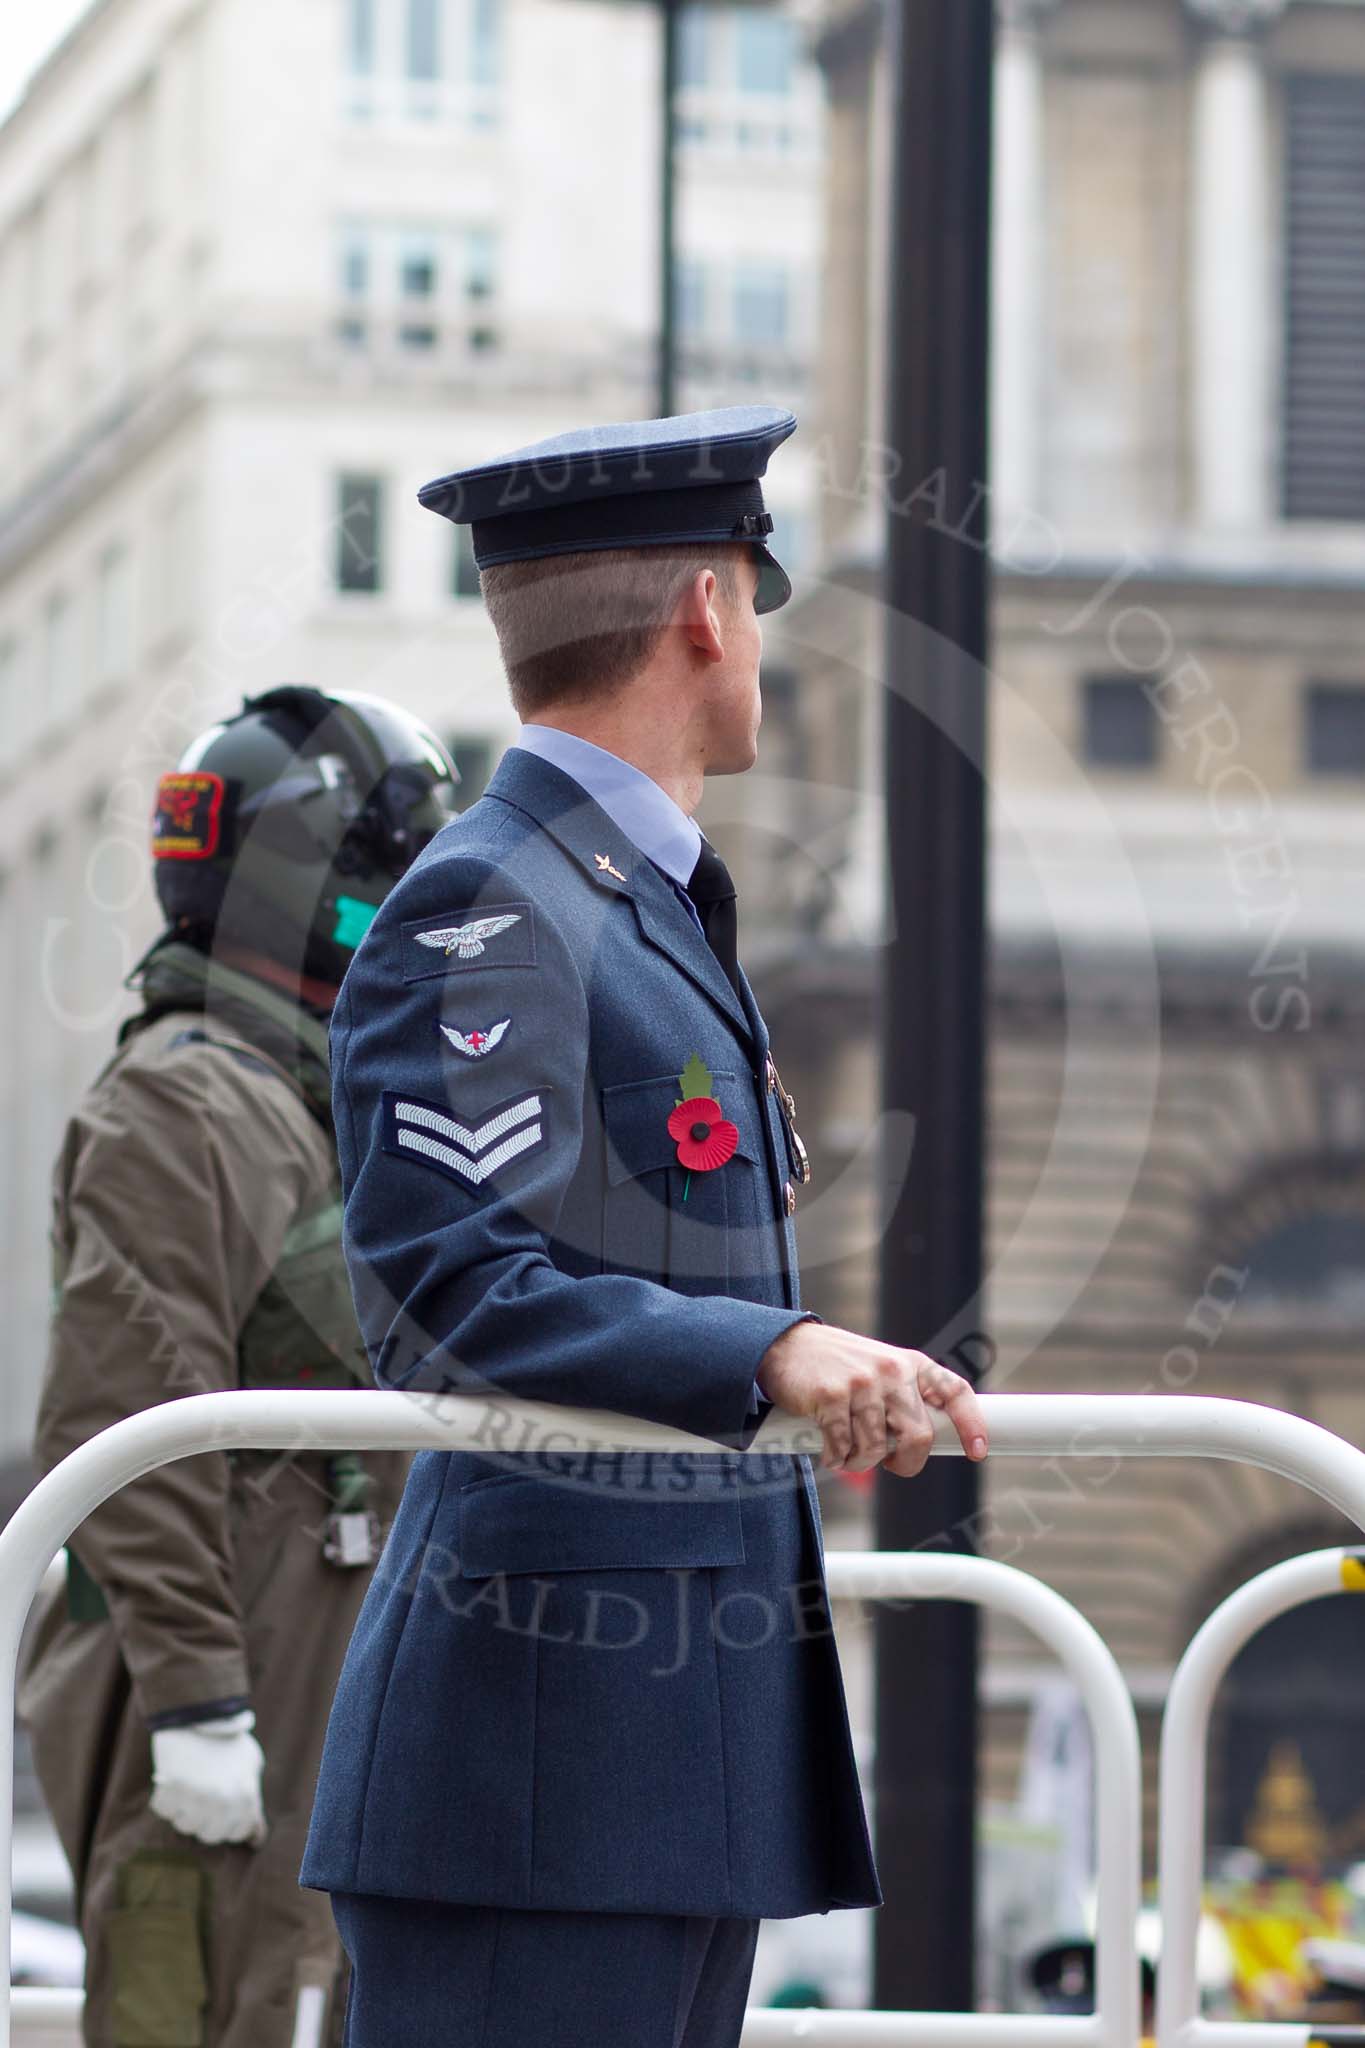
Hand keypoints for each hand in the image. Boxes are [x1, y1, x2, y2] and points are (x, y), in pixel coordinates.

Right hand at [149, 1709, 266, 1845]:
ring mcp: (194, 1799)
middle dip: (207, 1821)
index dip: (231, 1824)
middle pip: (209, 1835)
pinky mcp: (169, 1790)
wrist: (199, 1713)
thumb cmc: (228, 1740)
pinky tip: (173, 1782)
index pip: (237, 1834)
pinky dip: (166, 1799)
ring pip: (185, 1826)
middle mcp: (221, 1803)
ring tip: (190, 1787)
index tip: (225, 1812)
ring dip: (185, 1810)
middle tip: (205, 1799)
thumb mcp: (251, 1765)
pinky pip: (164, 1811)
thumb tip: (256, 1838)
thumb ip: (253, 1800)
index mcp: (245, 1797)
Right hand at [756, 1321, 988, 1477]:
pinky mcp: (832, 1396)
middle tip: (888, 1464)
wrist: (786, 1347)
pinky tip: (828, 1450)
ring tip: (847, 1452)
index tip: (978, 1451)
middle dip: (905, 1462)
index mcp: (911, 1364)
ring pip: (877, 1449)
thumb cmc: (837, 1367)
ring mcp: (862, 1382)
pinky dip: (836, 1459)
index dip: (972, 1423)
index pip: (954, 1391)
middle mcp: (892, 1370)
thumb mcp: (880, 1369)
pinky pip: (844, 1448)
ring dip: (860, 1462)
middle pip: (919, 1435)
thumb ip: (904, 1397)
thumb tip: (926, 1442)